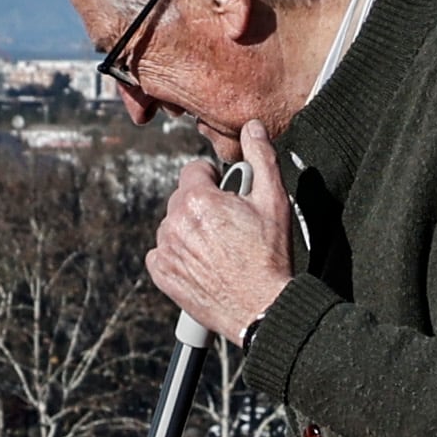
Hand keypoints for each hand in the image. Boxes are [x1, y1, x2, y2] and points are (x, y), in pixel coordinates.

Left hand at [146, 125, 295, 341]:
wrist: (260, 308)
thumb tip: (253, 128)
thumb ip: (261, 157)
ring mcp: (165, 250)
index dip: (216, 181)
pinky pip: (162, 254)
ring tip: (219, 248)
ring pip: (173, 225)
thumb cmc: (269, 257)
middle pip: (183, 198)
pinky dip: (178, 256)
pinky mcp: (162, 274)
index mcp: (197, 198)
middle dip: (203, 206)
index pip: (195, 171)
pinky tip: (203, 264)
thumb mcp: (274, 201)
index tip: (230, 197)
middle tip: (231, 226)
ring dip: (190, 230)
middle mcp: (174, 221)